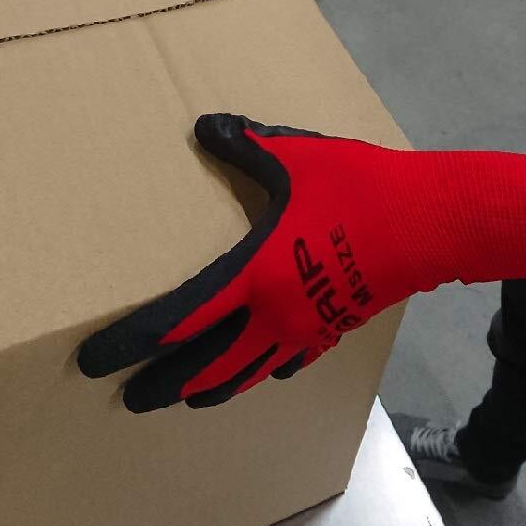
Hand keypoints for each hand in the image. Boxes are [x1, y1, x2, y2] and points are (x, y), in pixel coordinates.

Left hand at [77, 115, 525, 412]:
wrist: (431, 224)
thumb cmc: (360, 189)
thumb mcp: (295, 156)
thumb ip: (244, 144)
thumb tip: (204, 125)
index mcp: (252, 275)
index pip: (175, 320)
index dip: (130, 343)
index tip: (94, 364)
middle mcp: (272, 315)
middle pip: (205, 364)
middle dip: (163, 384)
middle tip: (130, 399)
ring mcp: (306, 330)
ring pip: (246, 374)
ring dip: (209, 389)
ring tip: (184, 400)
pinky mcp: (336, 330)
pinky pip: (290, 361)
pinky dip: (266, 371)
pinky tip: (263, 375)